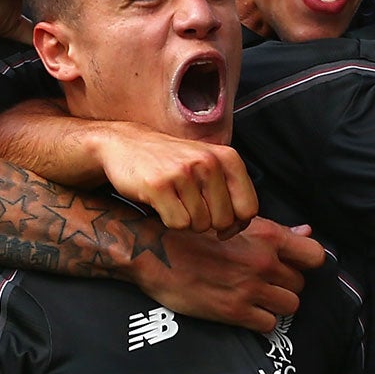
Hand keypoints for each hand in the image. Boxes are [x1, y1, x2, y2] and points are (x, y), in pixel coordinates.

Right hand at [92, 123, 258, 235]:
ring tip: (174, 200)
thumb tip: (236, 229)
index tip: (217, 217)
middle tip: (189, 204)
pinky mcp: (159, 185)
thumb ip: (231, 194)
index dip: (235, 222)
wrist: (126, 144)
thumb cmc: (172, 163)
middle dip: (207, 222)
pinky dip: (169, 221)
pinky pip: (178, 224)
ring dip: (187, 221)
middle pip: (224, 221)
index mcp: (227, 158)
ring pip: (200, 225)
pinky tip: (161, 202)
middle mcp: (208, 162)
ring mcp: (183, 172)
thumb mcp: (209, 167)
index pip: (248, 208)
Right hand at [136, 217, 326, 331]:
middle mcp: (263, 262)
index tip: (295, 265)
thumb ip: (274, 230)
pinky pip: (269, 324)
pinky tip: (246, 310)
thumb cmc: (193, 233)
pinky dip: (261, 320)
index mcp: (267, 236)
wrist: (155, 251)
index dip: (308, 262)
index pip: (315, 255)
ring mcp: (250, 288)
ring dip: (277, 303)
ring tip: (257, 297)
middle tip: (265, 281)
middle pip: (301, 283)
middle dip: (286, 284)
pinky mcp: (235, 312)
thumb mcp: (235, 223)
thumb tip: (307, 231)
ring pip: (290, 305)